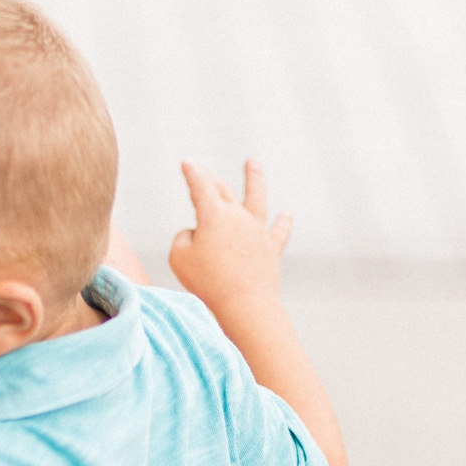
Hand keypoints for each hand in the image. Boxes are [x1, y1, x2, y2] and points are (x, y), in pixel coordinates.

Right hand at [169, 160, 290, 318]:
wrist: (244, 303)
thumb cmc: (207, 282)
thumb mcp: (178, 257)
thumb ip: (183, 238)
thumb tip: (196, 233)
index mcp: (213, 214)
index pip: (200, 186)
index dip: (192, 173)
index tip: (187, 162)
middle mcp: (238, 216)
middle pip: (223, 190)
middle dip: (211, 178)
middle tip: (203, 172)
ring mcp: (257, 230)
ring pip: (257, 197)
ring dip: (254, 178)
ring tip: (253, 163)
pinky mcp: (271, 248)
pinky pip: (278, 231)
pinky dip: (283, 222)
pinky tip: (286, 214)